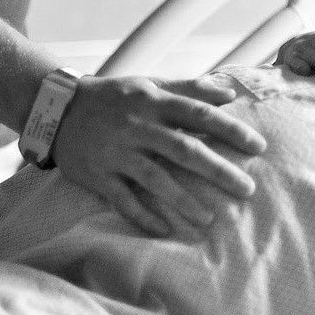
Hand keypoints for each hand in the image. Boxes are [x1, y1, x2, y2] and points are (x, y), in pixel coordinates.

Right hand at [51, 74, 265, 236]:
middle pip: (183, 149)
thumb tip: (229, 94)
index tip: (258, 146)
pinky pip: (123, 199)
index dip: (230, 129)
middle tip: (247, 189)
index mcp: (153, 102)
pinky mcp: (99, 175)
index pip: (199, 114)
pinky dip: (143, 216)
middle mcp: (137, 126)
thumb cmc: (113, 97)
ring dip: (184, 200)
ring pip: (155, 178)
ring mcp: (117, 153)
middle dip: (218, 170)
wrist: (56, 109)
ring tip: (209, 218)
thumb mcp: (148, 84)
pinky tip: (165, 230)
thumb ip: (188, 88)